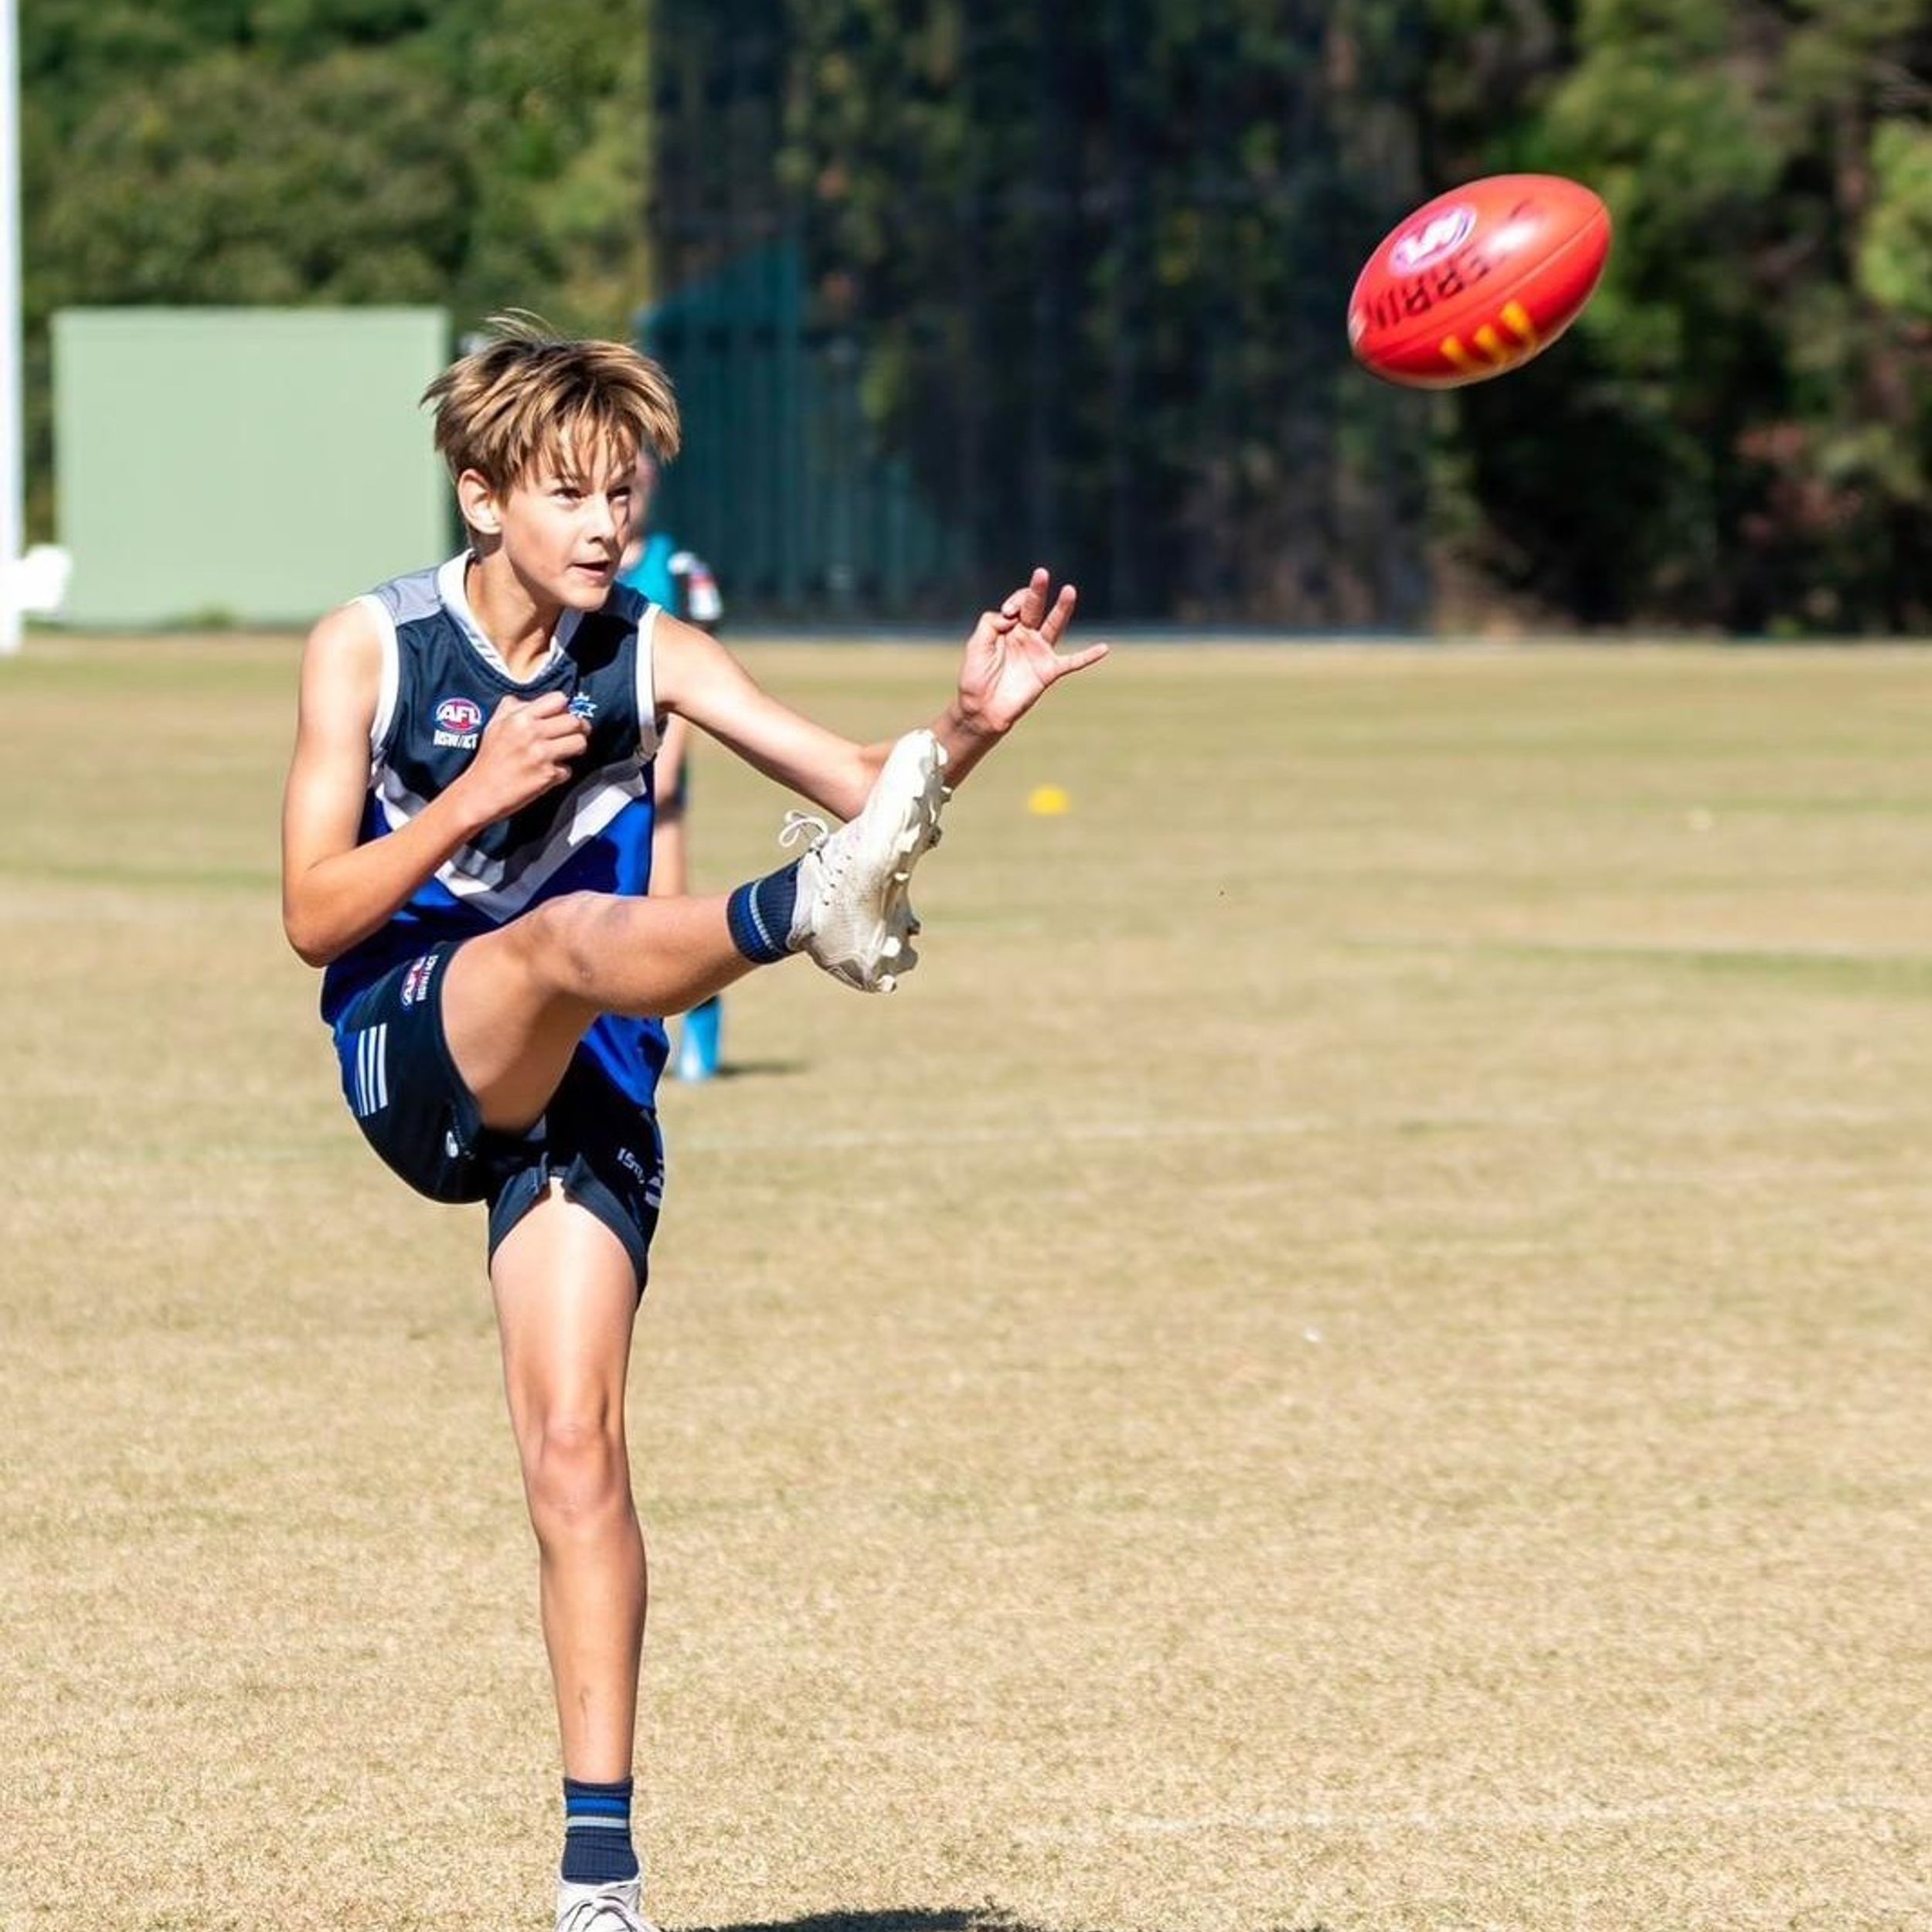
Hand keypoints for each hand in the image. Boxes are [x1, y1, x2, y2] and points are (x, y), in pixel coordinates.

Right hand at [458, 691, 590, 822]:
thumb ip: (512, 708)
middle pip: (575, 721)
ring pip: (579, 743)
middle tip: (573, 734)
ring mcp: (542, 754)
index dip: (564, 708)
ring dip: (576, 748)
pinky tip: (549, 772)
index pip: (559, 699)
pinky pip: (569, 769)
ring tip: (566, 752)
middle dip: (579, 728)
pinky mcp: (548, 775)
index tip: (563, 716)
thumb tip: (527, 700)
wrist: (481, 792)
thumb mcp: (494, 724)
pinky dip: (562, 772)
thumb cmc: (488, 760)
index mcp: (520, 718)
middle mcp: (532, 733)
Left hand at [955, 567, 1108, 735]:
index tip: (1008, 614)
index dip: (1015, 602)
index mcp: (1008, 628)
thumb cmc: (976, 678)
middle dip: (1038, 591)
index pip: (1018, 605)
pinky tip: (1103, 648)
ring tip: (1070, 591)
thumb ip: (990, 623)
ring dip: (1062, 610)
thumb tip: (1013, 615)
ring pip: (1054, 626)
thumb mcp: (976, 644)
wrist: (982, 710)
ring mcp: (1039, 653)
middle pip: (1036, 608)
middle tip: (1041, 573)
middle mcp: (1026, 636)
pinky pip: (1072, 662)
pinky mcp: (1048, 672)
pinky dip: (1088, 656)